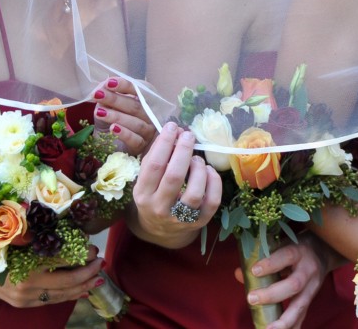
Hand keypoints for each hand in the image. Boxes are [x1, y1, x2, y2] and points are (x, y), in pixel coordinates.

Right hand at [0, 245, 103, 306]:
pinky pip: (51, 301)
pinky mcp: (23, 304)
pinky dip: (67, 295)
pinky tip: (81, 291)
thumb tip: (74, 236)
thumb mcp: (20, 236)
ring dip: (82, 287)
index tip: (94, 249)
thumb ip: (43, 236)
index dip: (82, 256)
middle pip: (67, 282)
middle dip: (88, 273)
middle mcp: (27, 285)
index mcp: (27, 266)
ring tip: (98, 279)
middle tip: (102, 263)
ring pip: (61, 295)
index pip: (64, 262)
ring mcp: (25, 298)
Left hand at [91, 77, 155, 154]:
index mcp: (145, 100)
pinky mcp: (141, 146)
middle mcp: (150, 114)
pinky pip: (135, 139)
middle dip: (115, 99)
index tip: (109, 83)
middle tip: (98, 95)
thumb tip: (101, 88)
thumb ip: (105, 94)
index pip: (139, 90)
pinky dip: (124, 133)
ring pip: (136, 123)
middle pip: (136, 106)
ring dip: (117, 116)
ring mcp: (148, 131)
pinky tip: (112, 128)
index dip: (125, 85)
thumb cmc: (111, 119)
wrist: (108, 143)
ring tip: (99, 112)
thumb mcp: (106, 104)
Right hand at [131, 122, 221, 246]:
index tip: (172, 127)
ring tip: (197, 159)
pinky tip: (209, 171)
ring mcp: (180, 218)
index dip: (165, 143)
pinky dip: (214, 182)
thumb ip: (156, 156)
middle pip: (174, 176)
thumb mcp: (146, 179)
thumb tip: (173, 131)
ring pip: (194, 192)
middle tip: (188, 135)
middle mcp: (159, 208)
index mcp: (142, 195)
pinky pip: (212, 201)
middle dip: (183, 150)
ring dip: (199, 168)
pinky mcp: (199, 222)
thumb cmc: (154, 195)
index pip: (154, 165)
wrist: (161, 230)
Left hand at [234, 236, 332, 328]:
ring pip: (301, 305)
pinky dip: (292, 327)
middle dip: (272, 295)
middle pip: (294, 285)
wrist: (323, 252)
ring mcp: (312, 287)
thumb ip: (261, 258)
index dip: (271, 264)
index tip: (254, 271)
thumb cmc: (296, 248)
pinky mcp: (310, 300)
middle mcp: (308, 270)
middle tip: (252, 299)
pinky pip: (302, 316)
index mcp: (300, 252)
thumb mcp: (281, 245)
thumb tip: (239, 273)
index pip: (286, 256)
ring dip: (284, 320)